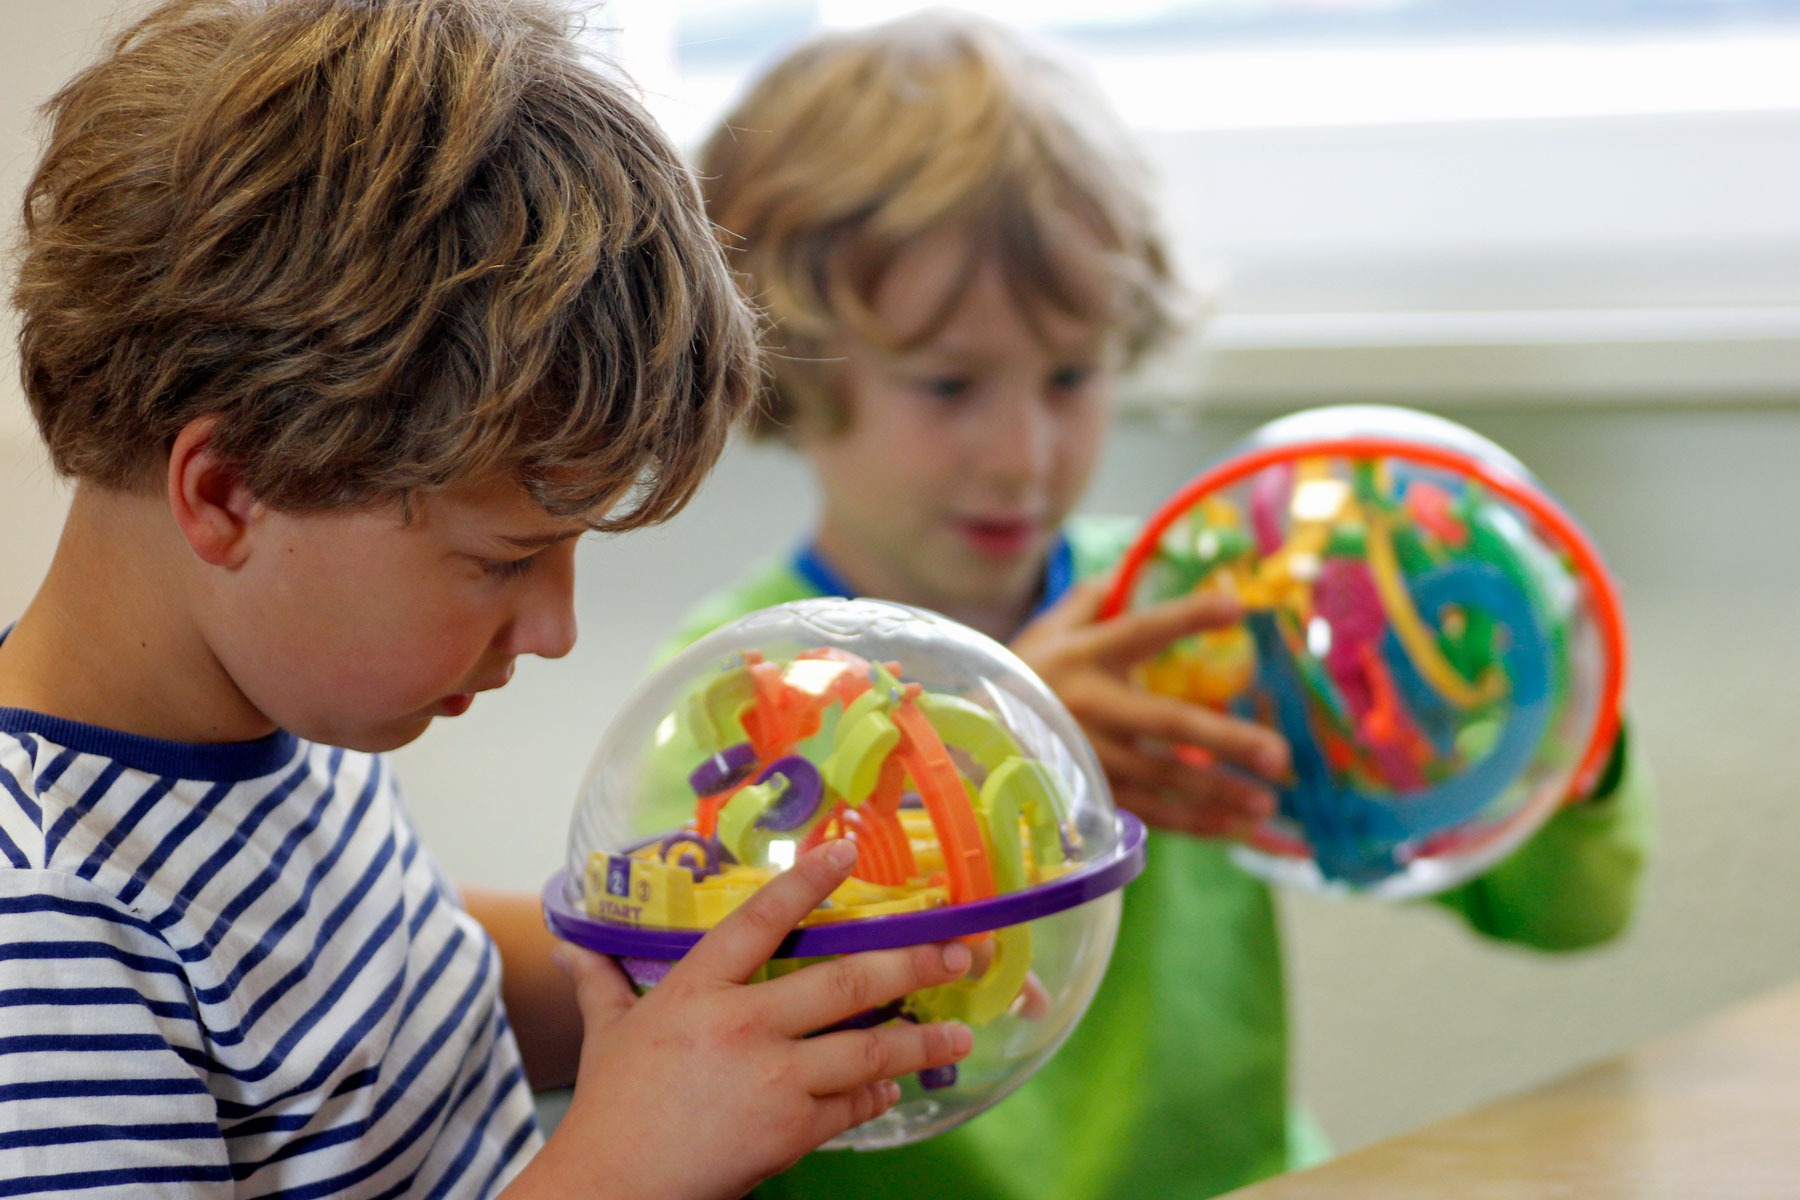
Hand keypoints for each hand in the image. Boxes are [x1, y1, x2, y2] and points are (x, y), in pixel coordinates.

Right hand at [511, 840, 974, 1199]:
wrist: (612, 1189)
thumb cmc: (611, 1109)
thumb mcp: (606, 1035)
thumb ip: (601, 984)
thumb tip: (571, 948)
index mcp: (697, 990)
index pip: (759, 919)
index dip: (806, 883)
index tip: (847, 851)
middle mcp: (742, 1025)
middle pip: (845, 983)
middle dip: (912, 964)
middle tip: (960, 951)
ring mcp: (773, 1080)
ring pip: (868, 1051)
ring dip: (921, 1042)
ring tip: (960, 1034)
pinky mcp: (790, 1131)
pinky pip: (852, 1106)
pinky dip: (878, 1096)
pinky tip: (895, 1087)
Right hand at [1012, 579, 1288, 838]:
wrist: (966, 737)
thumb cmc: (1024, 675)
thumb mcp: (1051, 628)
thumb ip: (1093, 597)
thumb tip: (1134, 565)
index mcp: (1084, 655)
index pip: (1143, 629)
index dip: (1188, 617)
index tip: (1237, 606)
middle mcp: (1089, 706)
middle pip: (1165, 722)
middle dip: (1225, 740)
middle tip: (1279, 755)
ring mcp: (1088, 755)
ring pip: (1162, 777)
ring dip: (1217, 793)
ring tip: (1266, 803)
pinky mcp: (1087, 793)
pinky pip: (1147, 811)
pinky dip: (1192, 822)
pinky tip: (1233, 826)